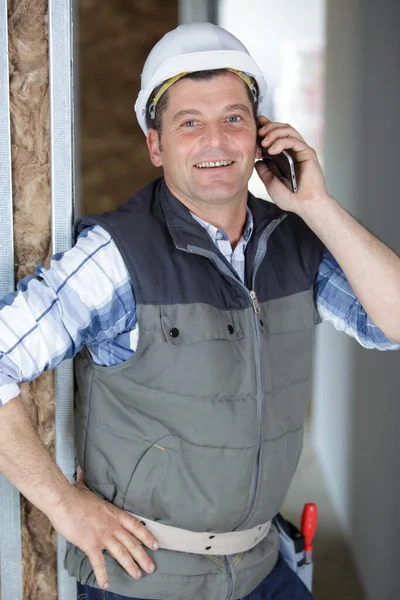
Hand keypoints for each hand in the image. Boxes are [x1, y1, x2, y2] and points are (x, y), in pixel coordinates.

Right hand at [48, 467, 158, 589]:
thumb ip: (86, 480)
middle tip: (151, 568)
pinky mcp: (90, 544)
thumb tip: (81, 469)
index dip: (147, 536)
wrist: (63, 500)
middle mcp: (112, 525)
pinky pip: (99, 563)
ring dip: (130, 565)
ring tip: (137, 575)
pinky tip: (106, 584)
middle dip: (143, 556)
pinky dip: (103, 574)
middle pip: (132, 542)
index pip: (136, 526)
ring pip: (121, 553)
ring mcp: (103, 535)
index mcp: (114, 513)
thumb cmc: (74, 494)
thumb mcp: (85, 486)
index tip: (155, 545)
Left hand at [255, 116, 329, 214]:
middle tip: (258, 133)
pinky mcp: (307, 153)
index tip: (256, 124)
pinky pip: (294, 141)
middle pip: (282, 128)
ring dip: (274, 132)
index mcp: (285, 156)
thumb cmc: (290, 197)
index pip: (276, 135)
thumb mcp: (270, 183)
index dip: (266, 127)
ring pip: (288, 130)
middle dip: (268, 127)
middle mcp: (294, 151)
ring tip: (264, 142)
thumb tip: (257, 161)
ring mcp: (301, 151)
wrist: (304, 206)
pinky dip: (281, 142)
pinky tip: (271, 150)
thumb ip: (264, 171)